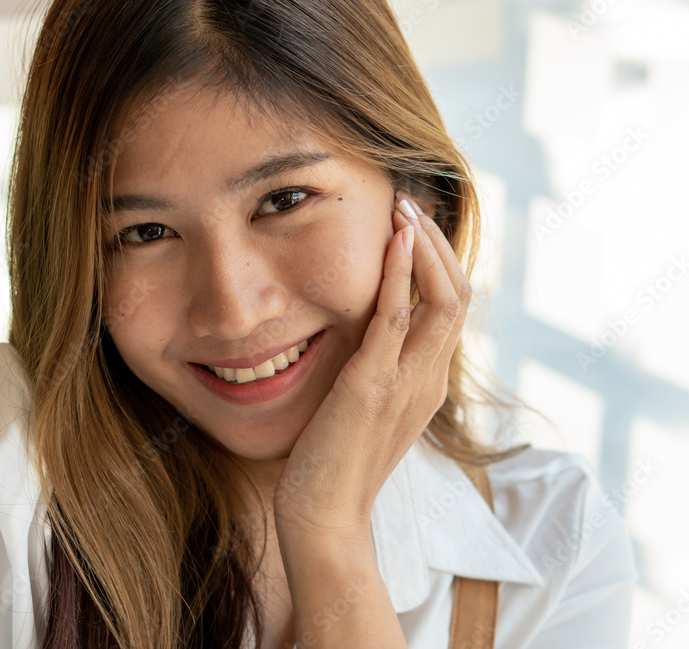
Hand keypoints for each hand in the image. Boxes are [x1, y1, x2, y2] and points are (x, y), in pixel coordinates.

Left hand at [274, 192, 471, 542]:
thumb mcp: (367, 409)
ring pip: (441, 300)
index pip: (453, 309)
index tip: (414, 226)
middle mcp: (428, 380)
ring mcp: (405, 383)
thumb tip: (367, 332)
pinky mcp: (372, 386)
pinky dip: (399, 275)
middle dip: (436, 244)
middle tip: (409, 203)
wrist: (323, 514)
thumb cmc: (335, 462)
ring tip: (403, 208)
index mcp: (428, 384)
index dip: (440, 263)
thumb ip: (378, 370)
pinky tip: (391, 241)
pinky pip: (398, 319)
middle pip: (458, 295)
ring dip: (423, 247)